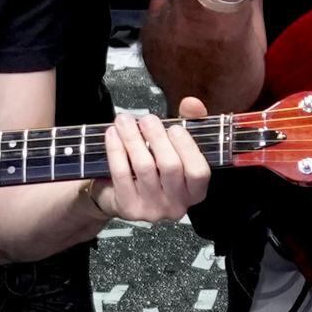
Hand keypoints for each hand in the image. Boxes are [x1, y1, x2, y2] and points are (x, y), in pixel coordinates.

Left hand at [90, 98, 214, 226]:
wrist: (117, 194)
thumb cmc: (154, 167)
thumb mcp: (174, 146)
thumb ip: (188, 123)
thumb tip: (192, 103)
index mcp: (194, 191)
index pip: (199, 172)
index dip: (188, 147)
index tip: (175, 127)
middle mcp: (176, 204)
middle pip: (170, 167)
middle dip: (157, 137)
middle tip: (146, 119)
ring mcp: (152, 209)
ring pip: (144, 167)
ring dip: (133, 137)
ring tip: (125, 120)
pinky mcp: (128, 207)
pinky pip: (121, 173)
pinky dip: (116, 149)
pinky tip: (113, 134)